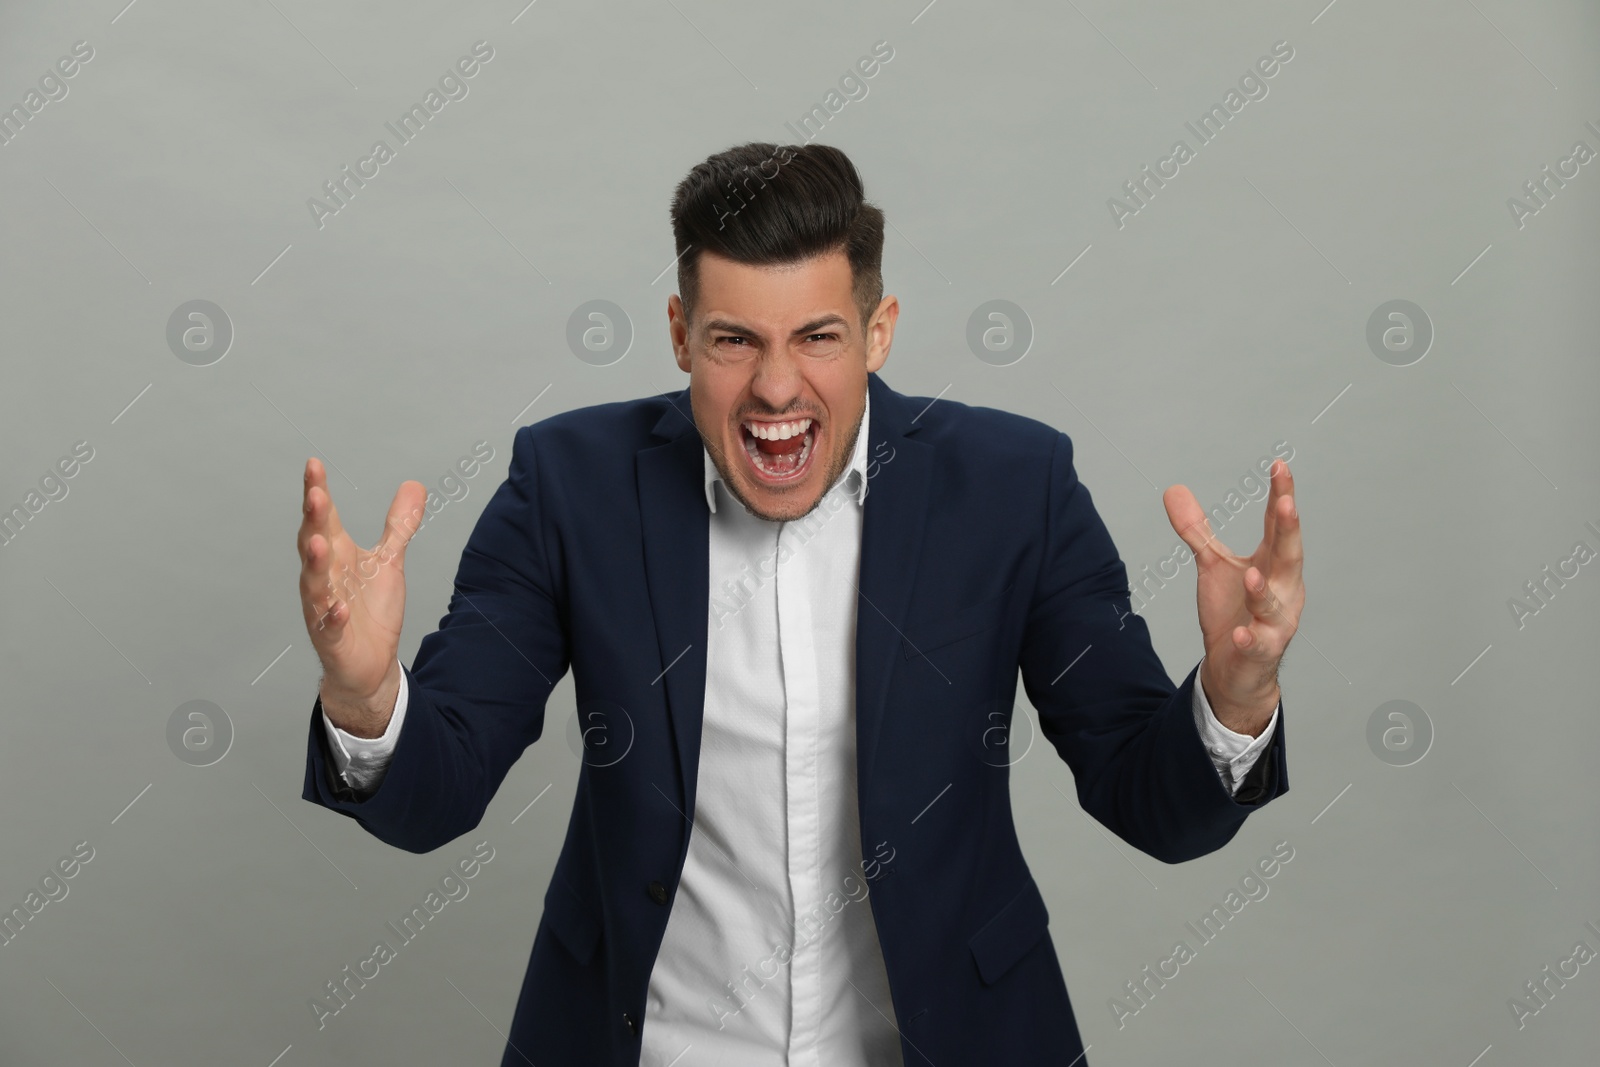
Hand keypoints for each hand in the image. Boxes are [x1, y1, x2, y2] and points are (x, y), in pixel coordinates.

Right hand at [296, 457, 425, 737]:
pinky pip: (328, 626)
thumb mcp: (389, 561)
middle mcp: (324, 577)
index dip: (318, 491)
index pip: (325, 518)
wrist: (368, 663)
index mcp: (337, 555)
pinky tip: (337, 607)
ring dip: (315, 563)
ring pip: (313, 583)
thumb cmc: (370, 610)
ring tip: (318, 542)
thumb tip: (413, 484)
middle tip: (314, 493)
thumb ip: (399, 525)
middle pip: (313, 543)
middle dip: (313, 519)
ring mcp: (323, 607)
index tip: (314, 464)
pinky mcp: (332, 638)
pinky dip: (331, 616)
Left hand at [1162, 460, 1303, 734]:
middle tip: (1287, 503)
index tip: (1280, 466)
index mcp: (1274, 565)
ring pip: (1274, 604)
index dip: (1281, 496)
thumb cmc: (1234, 611)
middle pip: (1288, 556)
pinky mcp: (1260, 652)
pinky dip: (1250, 639)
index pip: (1278, 526)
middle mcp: (1282, 590)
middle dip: (1289, 530)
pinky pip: (1258, 645)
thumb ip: (1197, 531)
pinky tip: (1239, 634)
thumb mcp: (1213, 565)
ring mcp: (1274, 623)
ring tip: (1251, 574)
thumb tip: (1174, 489)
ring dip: (1264, 590)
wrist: (1237, 669)